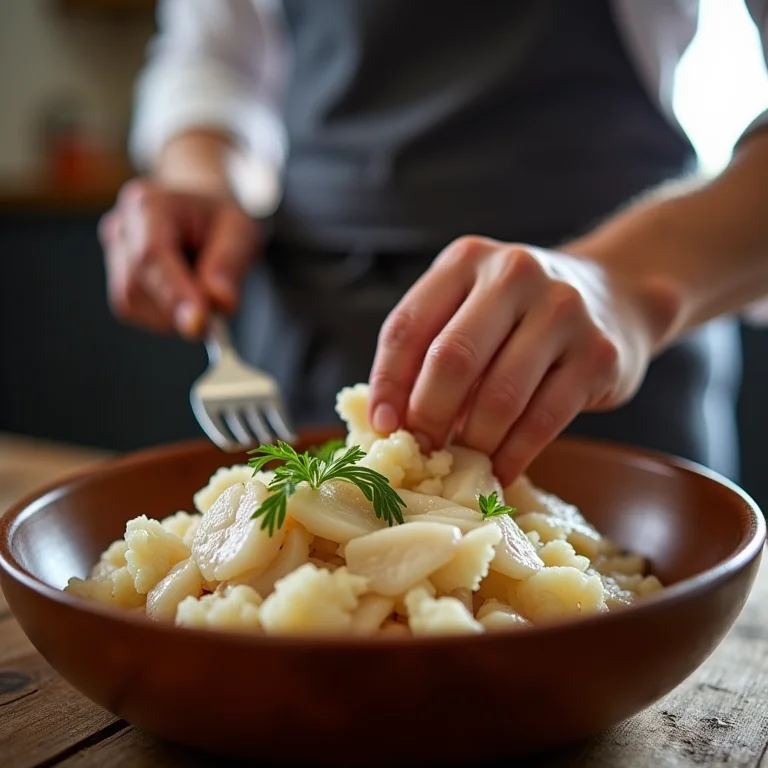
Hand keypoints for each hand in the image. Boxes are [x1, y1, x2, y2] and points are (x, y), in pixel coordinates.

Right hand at [99, 179, 259, 337]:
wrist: (197, 213)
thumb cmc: (217, 219)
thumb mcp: (240, 231)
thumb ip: (230, 264)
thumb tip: (220, 302)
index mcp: (149, 204)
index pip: (151, 255)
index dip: (173, 293)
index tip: (199, 323)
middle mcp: (122, 227)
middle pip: (136, 285)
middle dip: (178, 309)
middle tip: (217, 317)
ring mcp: (113, 254)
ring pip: (132, 304)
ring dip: (173, 314)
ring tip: (201, 291)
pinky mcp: (116, 279)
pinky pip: (135, 311)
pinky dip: (165, 315)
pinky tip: (184, 296)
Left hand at [368, 236, 660, 484]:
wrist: (615, 294)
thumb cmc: (520, 315)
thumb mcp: (471, 307)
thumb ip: (431, 348)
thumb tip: (391, 423)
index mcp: (466, 260)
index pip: (408, 327)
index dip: (388, 384)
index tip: (384, 427)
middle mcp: (514, 275)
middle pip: (452, 360)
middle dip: (428, 417)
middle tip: (422, 451)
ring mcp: (563, 311)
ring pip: (499, 397)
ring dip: (473, 443)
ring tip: (462, 465)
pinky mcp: (598, 353)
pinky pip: (543, 419)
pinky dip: (514, 454)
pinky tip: (500, 470)